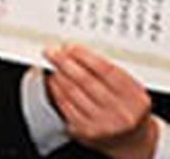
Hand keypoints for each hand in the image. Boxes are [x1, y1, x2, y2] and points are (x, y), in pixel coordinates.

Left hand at [46, 45, 163, 158]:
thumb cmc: (126, 108)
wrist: (130, 139)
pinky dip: (56, 90)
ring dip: (59, 75)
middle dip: (64, 63)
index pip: (106, 70)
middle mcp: (120, 112)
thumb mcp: (130, 90)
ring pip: (72, 92)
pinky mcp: (85, 130)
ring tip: (54, 67)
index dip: (85, 56)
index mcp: (135, 97)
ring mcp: (102, 123)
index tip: (70, 47)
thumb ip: (109, 72)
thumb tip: (75, 52)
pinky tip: (54, 82)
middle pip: (85, 80)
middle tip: (52, 53)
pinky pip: (65, 105)